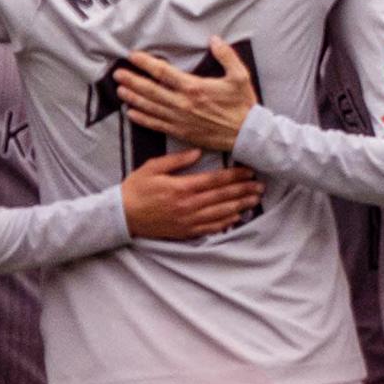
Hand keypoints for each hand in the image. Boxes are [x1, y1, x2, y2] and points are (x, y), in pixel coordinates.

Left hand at [113, 37, 256, 152]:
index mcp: (194, 87)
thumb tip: (214, 39)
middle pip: (151, 90)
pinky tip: (132, 114)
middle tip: (118, 74)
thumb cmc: (243, 105)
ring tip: (119, 91)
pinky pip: (157, 125)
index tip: (133, 56)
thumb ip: (226, 55)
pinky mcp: (182, 132)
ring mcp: (180, 120)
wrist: (247, 134)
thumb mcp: (240, 76)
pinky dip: (143, 119)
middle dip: (132, 81)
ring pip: (151, 108)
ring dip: (134, 98)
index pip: (163, 73)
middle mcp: (183, 104)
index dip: (146, 63)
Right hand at [121, 148, 263, 238]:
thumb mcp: (153, 167)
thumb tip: (198, 152)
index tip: (249, 171)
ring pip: (220, 213)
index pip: (215, 181)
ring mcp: (188, 220)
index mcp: (182, 187)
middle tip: (260, 185)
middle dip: (243, 190)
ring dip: (240, 206)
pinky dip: (225, 223)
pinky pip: (210, 228)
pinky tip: (237, 217)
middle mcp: (188, 205)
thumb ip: (177, 160)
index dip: (234, 176)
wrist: (122, 216)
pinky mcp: (185, 231)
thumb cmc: (136, 189)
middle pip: (223, 197)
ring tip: (255, 200)